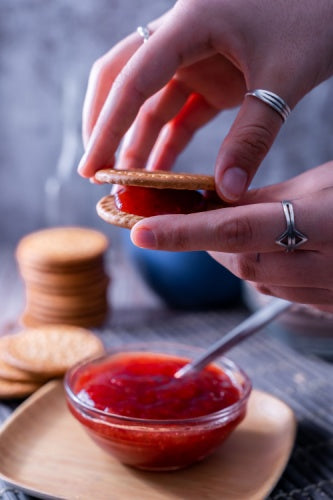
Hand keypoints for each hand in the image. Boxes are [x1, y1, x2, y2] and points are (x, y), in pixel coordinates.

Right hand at [78, 0, 332, 200]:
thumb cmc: (316, 14)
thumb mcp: (284, 76)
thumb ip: (254, 136)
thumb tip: (228, 193)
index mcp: (190, 22)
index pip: (133, 79)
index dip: (106, 127)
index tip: (92, 167)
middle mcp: (183, 37)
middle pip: (123, 80)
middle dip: (105, 125)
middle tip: (95, 169)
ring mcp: (197, 56)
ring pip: (150, 100)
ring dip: (137, 140)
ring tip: (127, 180)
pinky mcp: (214, 74)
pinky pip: (181, 110)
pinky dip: (170, 139)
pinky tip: (161, 169)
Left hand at [130, 161, 332, 311]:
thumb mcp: (323, 182)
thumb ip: (268, 197)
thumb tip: (217, 201)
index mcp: (324, 222)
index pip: (236, 229)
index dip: (183, 231)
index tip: (140, 232)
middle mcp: (324, 265)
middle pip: (239, 261)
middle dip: (207, 241)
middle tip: (190, 218)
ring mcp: (328, 292)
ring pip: (254, 280)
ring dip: (232, 255)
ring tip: (233, 228)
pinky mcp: (328, 306)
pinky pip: (278, 292)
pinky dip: (260, 269)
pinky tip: (269, 248)